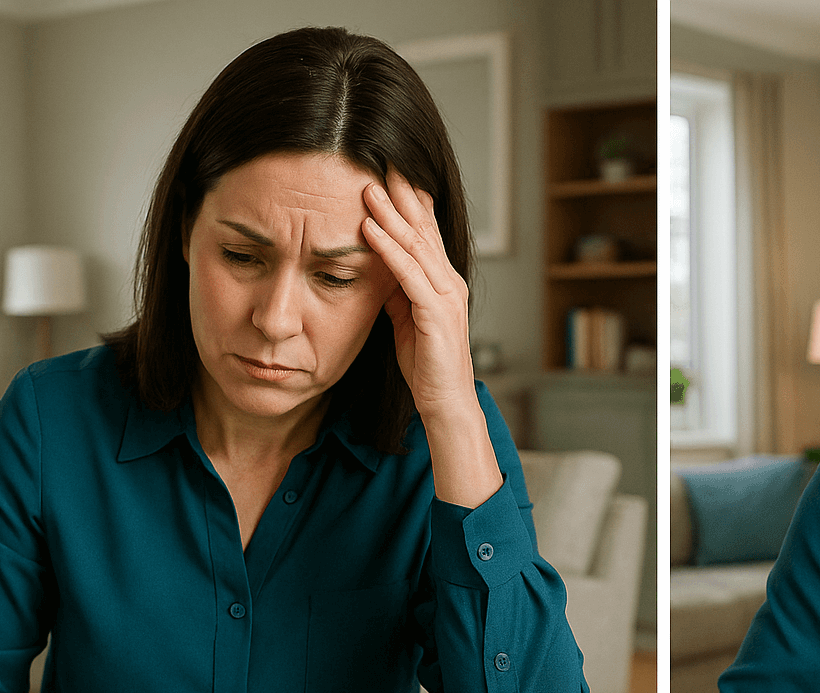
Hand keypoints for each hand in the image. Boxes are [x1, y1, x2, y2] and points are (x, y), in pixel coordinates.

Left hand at [361, 169, 473, 416]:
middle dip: (402, 195)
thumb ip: (396, 290)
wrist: (446, 403)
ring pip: (417, 246)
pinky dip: (389, 249)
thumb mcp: (405, 319)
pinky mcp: (436, 314)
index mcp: (443, 283)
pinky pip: (409, 274)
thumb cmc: (427, 366)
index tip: (388, 173)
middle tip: (381, 163)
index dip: (409, 202)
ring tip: (368, 187)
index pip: (426, 233)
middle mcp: (450, 283)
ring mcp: (446, 297)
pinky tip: (371, 229)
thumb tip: (377, 264)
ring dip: (391, 214)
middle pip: (424, 230)